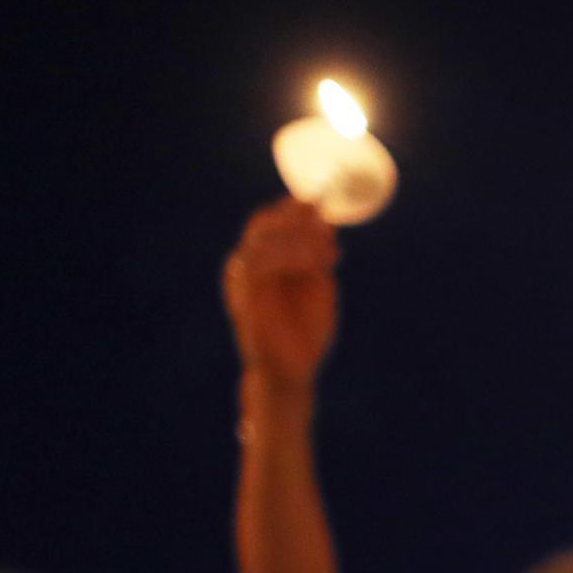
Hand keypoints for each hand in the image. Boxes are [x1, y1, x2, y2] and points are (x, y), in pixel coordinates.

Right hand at [223, 199, 339, 401]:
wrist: (292, 371)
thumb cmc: (305, 332)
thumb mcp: (318, 286)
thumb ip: (319, 256)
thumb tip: (326, 223)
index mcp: (263, 262)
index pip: (271, 223)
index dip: (294, 208)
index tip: (322, 201)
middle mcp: (246, 265)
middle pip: (263, 224)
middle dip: (295, 215)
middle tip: (323, 214)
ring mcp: (242, 278)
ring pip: (264, 239)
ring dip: (299, 237)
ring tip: (331, 250)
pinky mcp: (244, 294)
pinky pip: (262, 262)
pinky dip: (292, 256)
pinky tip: (318, 263)